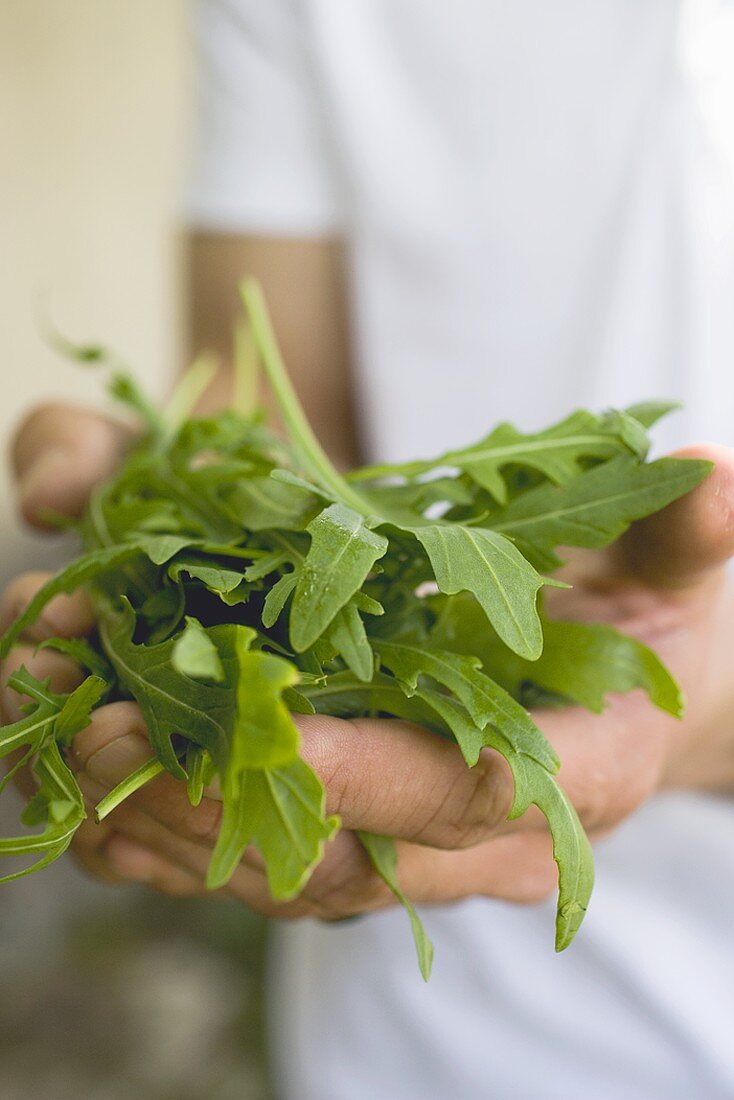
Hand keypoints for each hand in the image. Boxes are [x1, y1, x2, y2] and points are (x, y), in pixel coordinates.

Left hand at [3, 406, 733, 916]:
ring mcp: (414, 849)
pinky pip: (258, 857)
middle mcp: (484, 841)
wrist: (629, 691)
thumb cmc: (655, 619)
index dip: (377, 771)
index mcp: (574, 775)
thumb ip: (690, 528)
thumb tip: (705, 473)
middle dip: (224, 804)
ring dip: (169, 822)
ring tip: (67, 746)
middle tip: (105, 733)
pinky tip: (87, 786)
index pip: (472, 790)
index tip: (268, 731)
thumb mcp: (684, 564)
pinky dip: (172, 833)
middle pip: (349, 856)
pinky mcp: (361, 833)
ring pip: (280, 872)